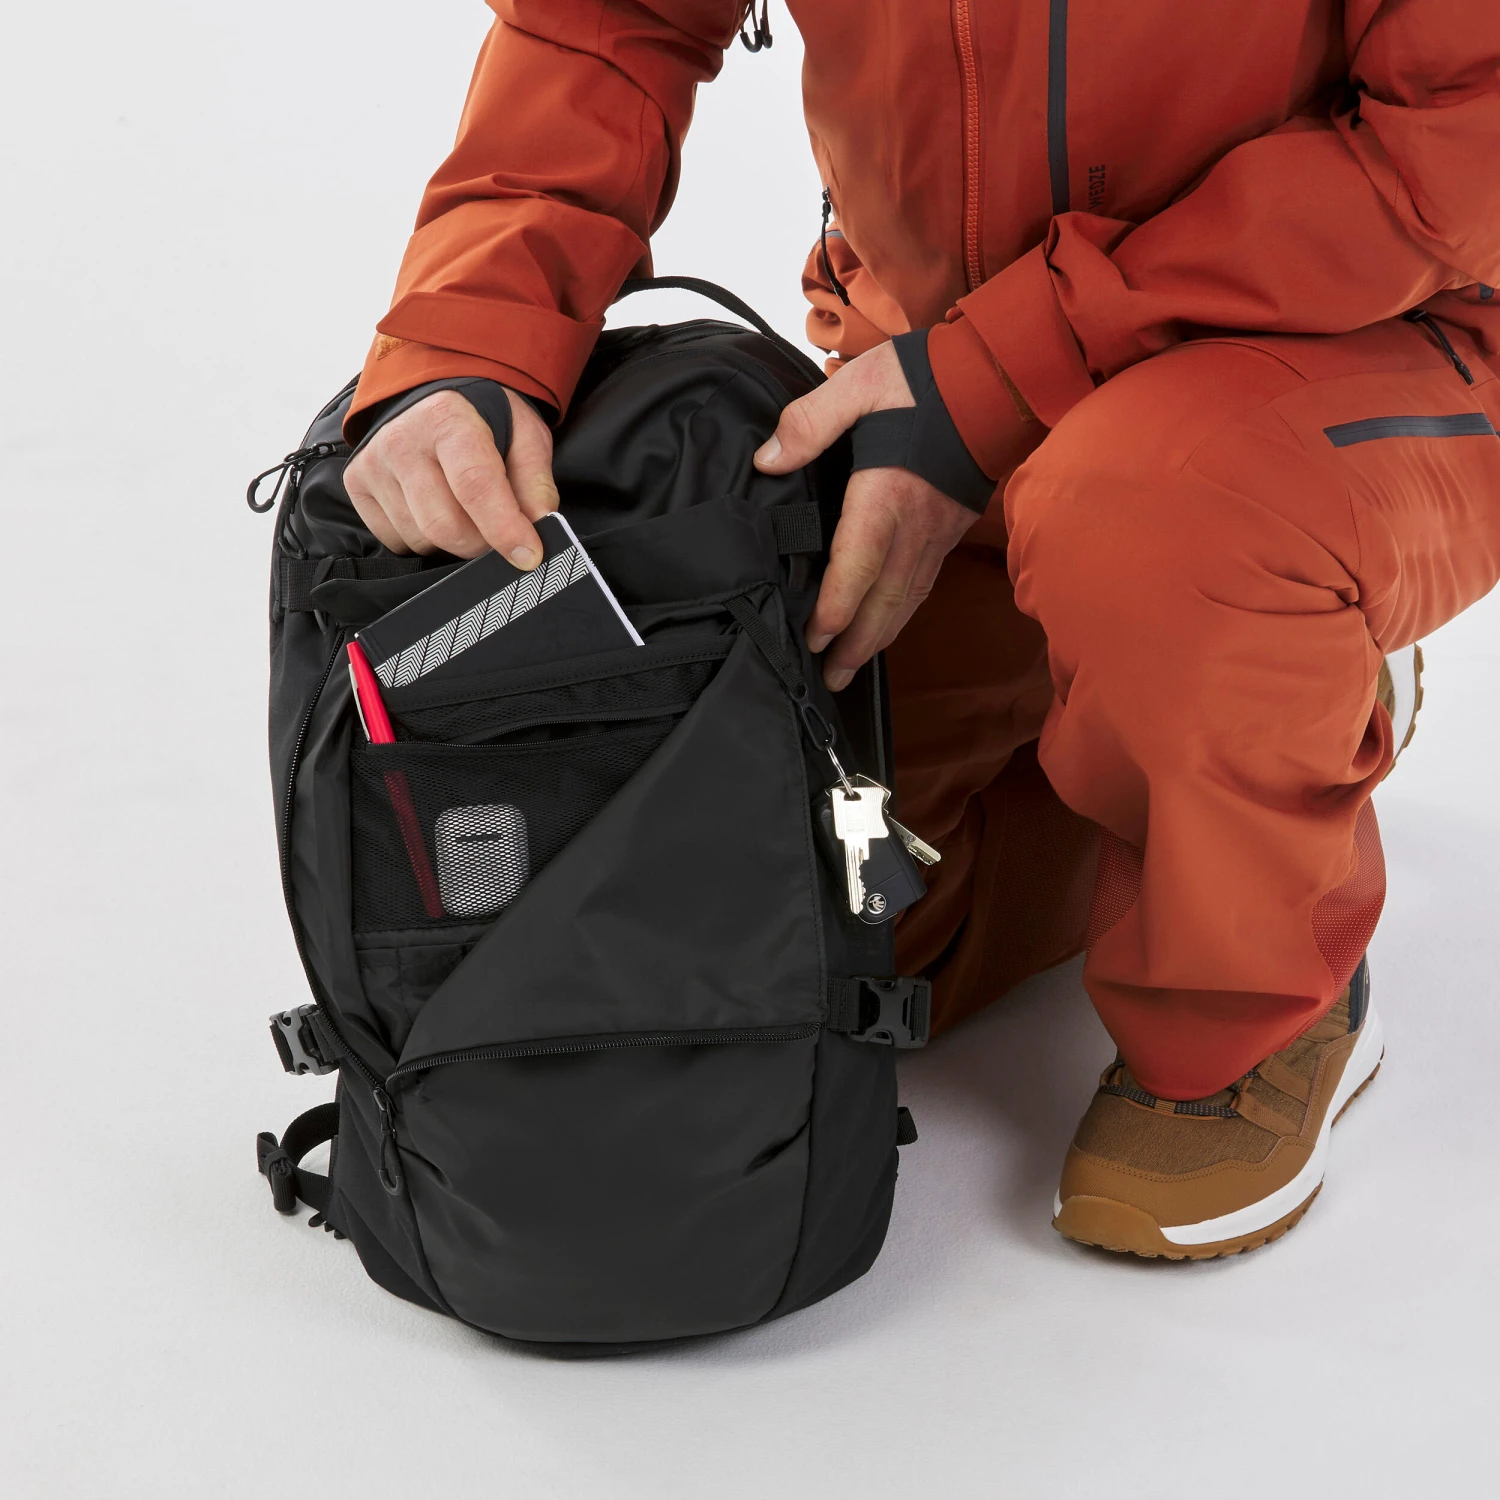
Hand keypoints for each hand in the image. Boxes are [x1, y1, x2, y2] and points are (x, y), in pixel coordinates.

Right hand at [344, 387, 556, 567]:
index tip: (528, 556)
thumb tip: (541, 523)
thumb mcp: (524, 434)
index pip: (475, 485)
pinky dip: (423, 537)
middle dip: (481, 543)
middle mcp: (402, 440)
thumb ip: (535, 479)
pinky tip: (433, 506)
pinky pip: (396, 540)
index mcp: (447, 420)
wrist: (432, 395)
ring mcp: (373, 464)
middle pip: (445, 525)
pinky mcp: (356, 485)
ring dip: (452, 539)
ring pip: (421, 539)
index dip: (504, 528)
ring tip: (462, 507)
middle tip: (498, 533)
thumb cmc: (485, 419)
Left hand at [753, 341, 983, 689]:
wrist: (997, 379)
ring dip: (878, 639)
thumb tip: (769, 459)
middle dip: (856, 646)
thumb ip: (810, 422)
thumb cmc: (928, 381)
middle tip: (827, 680)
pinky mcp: (947, 532)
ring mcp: (936, 534)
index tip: (815, 638)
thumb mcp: (861, 384)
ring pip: (906, 601)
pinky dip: (902, 616)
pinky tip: (886, 626)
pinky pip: (922, 586)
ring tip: (849, 669)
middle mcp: (915, 526)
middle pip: (884, 602)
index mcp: (888, 495)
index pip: (860, 566)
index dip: (838, 608)